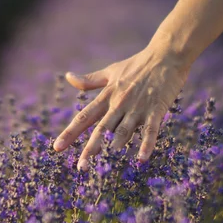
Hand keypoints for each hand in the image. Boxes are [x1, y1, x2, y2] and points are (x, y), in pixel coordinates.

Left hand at [53, 41, 189, 170]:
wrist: (166, 55)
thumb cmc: (137, 64)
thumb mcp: (110, 71)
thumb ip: (90, 80)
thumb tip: (68, 77)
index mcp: (107, 96)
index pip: (84, 117)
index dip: (70, 133)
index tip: (57, 148)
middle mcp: (119, 103)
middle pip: (101, 129)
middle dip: (90, 149)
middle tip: (80, 167)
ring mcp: (137, 107)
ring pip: (123, 130)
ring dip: (115, 146)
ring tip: (106, 164)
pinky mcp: (156, 109)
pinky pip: (150, 130)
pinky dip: (146, 144)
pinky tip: (141, 159)